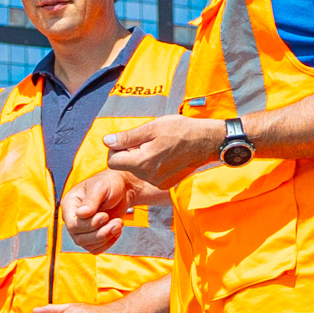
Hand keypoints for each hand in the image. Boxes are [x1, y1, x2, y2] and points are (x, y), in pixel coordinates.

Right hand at [59, 168, 136, 252]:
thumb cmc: (110, 183)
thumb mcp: (101, 187)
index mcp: (70, 204)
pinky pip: (96, 249)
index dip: (89, 225)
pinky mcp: (91, 237)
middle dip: (100, 233)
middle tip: (117, 222)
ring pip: (88, 245)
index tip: (105, 216)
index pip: (72, 225)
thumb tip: (81, 214)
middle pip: (79, 238)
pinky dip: (108, 243)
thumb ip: (91, 200)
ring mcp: (81, 229)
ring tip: (119, 224)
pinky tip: (116, 230)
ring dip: (106, 238)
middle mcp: (72, 218)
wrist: (123, 189)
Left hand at [93, 110, 234, 192]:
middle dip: (130, 152)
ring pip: (137, 170)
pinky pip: (149, 175)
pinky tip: (164, 154)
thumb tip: (107, 141)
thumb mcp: (151, 128)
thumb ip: (127, 137)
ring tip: (158, 146)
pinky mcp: (165, 184)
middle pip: (124, 166)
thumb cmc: (180, 130)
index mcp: (142, 162)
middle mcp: (148, 176)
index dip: (116, 148)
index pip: (112, 161)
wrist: (206, 142)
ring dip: (141, 158)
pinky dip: (152, 165)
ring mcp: (158, 182)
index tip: (128, 140)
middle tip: (146, 140)